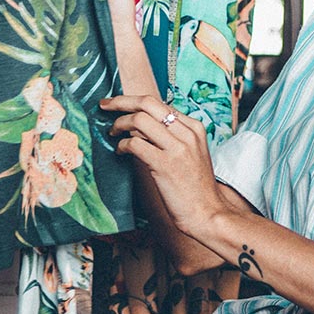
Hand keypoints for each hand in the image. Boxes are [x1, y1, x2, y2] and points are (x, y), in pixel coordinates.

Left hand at [102, 94, 228, 238]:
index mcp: (194, 127)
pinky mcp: (165, 165)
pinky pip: (135, 144)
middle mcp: (187, 133)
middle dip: (121, 102)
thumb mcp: (190, 152)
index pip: (158, 103)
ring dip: (119, 124)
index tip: (117, 104)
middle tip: (105, 106)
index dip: (133, 101)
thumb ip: (172, 136)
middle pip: (148, 103)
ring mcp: (177, 148)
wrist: (208, 212)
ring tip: (113, 133)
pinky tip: (120, 152)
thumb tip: (140, 124)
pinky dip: (122, 145)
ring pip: (139, 120)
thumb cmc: (195, 186)